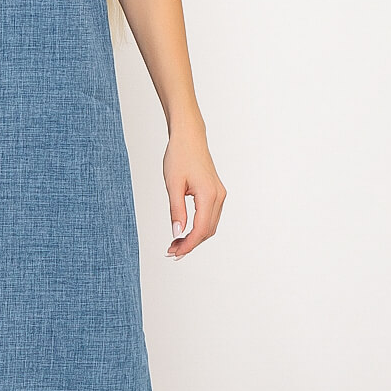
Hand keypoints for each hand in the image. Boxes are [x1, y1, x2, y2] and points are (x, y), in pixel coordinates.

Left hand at [162, 122, 226, 258]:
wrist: (189, 137)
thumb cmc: (180, 156)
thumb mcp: (173, 184)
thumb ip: (176, 211)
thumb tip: (177, 233)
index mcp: (209, 195)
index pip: (201, 229)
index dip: (188, 245)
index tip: (173, 252)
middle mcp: (219, 196)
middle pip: (207, 231)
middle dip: (190, 244)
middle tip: (171, 251)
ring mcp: (219, 194)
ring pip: (210, 225)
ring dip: (194, 237)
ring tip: (175, 243)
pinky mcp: (216, 192)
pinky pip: (210, 216)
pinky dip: (199, 227)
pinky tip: (185, 230)